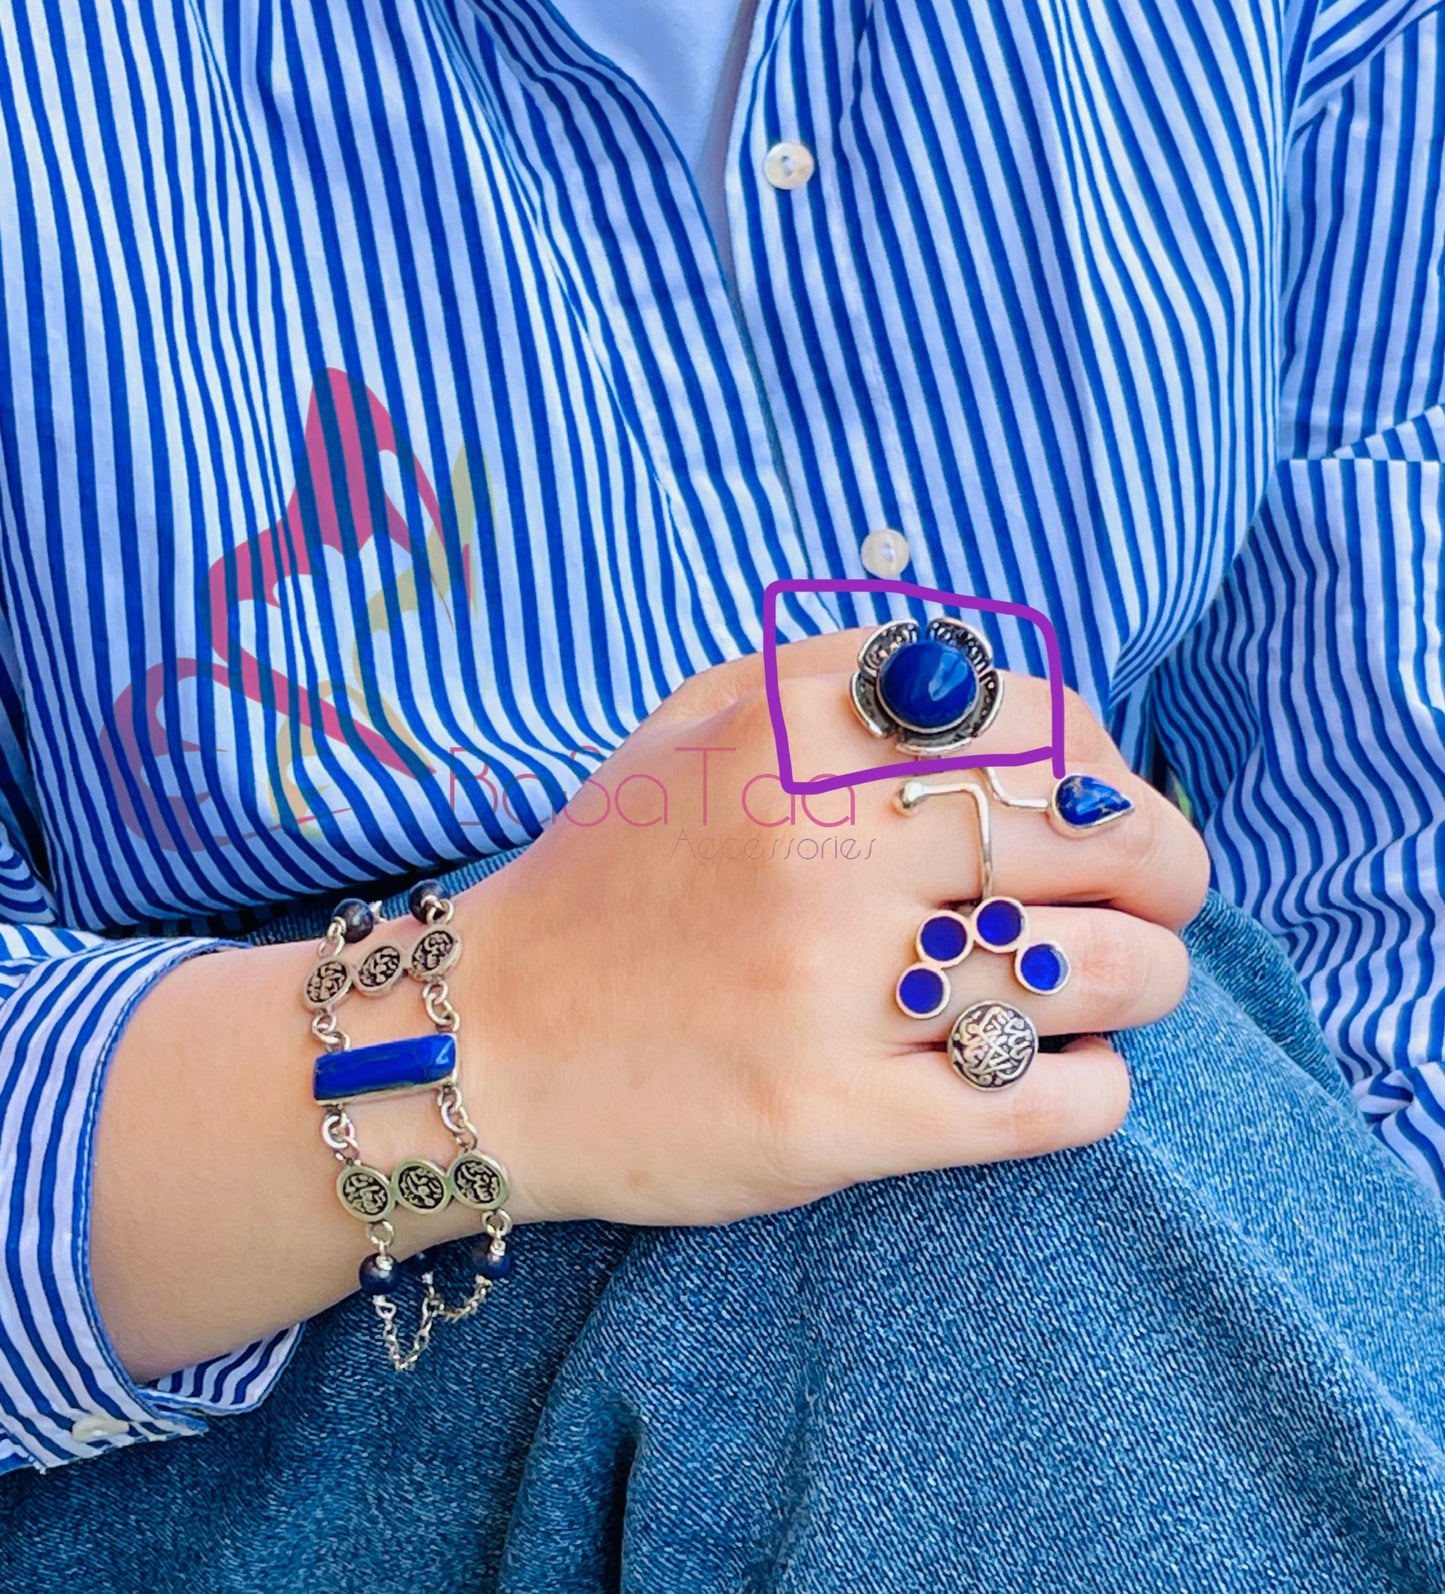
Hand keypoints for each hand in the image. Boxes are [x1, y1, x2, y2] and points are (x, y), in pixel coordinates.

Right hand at [457, 629, 1209, 1226]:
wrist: (486, 1043)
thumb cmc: (612, 880)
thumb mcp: (698, 725)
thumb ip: (845, 682)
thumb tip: (1009, 697)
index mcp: (800, 742)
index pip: (1049, 725)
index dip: (1111, 766)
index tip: (1103, 805)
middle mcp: (824, 855)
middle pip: (1107, 842)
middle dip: (1169, 873)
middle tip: (1157, 901)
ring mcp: (831, 994)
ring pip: (1101, 974)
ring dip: (1148, 981)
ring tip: (1116, 990)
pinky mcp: (833, 1122)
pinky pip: (1046, 1101)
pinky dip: (1098, 1087)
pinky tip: (1069, 1073)